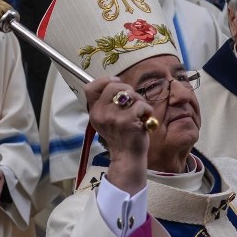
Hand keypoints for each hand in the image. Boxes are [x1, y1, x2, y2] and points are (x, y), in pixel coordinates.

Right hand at [85, 76, 153, 194]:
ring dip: (139, 100)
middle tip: (133, 100)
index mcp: (94, 112)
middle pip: (113, 85)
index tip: (116, 83)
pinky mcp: (128, 120)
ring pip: (129, 93)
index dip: (104, 80)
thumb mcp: (106, 120)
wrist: (127, 157)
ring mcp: (114, 117)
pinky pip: (141, 104)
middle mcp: (101, 113)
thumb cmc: (121, 136)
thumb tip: (116, 82)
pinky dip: (147, 110)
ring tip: (139, 112)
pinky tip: (145, 119)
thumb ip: (107, 103)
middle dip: (127, 89)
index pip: (90, 87)